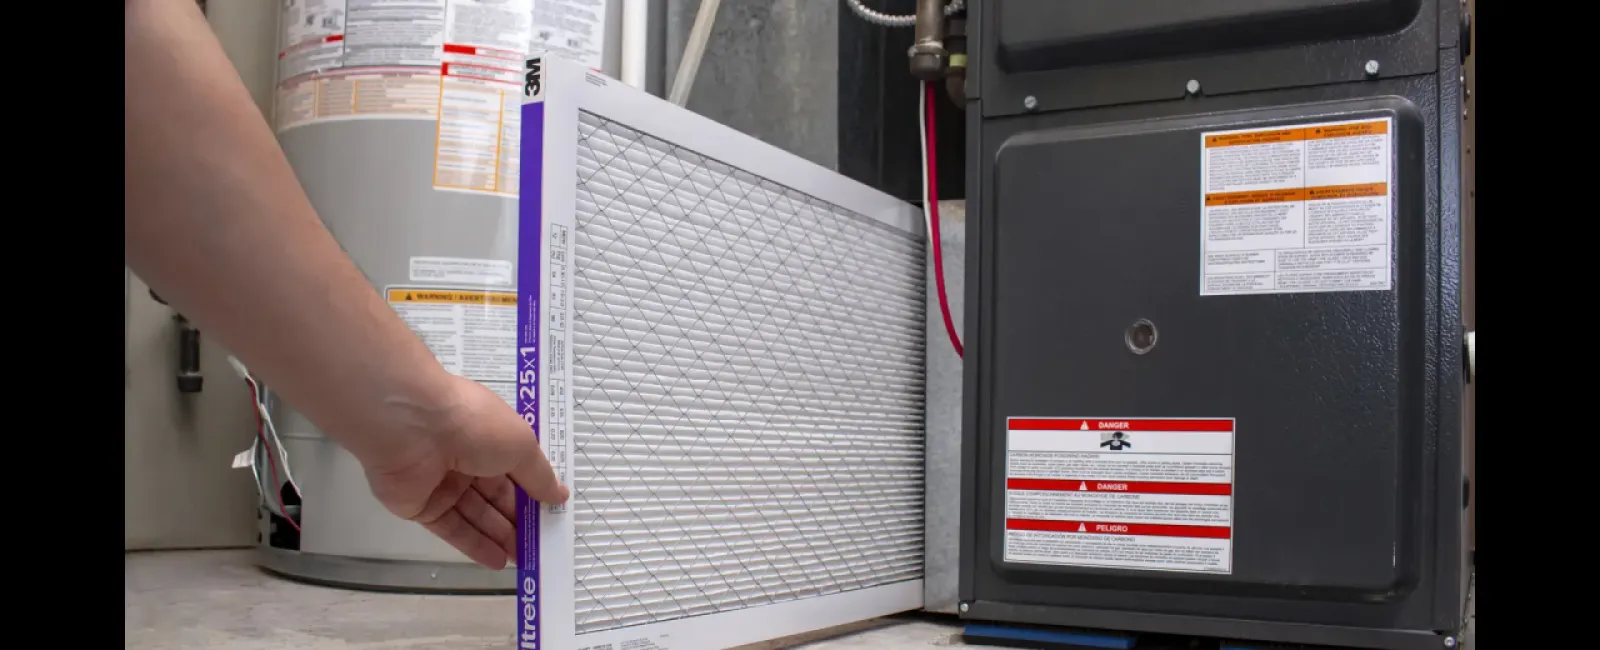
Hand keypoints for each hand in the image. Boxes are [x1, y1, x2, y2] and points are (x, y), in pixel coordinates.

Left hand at [359, 374, 568, 568]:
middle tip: (541, 546)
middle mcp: (466, 459)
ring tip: (525, 560)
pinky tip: (498, 562)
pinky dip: (475, 545)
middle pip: (497, 496)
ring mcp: (442, 484)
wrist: (411, 426)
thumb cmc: (475, 426)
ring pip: (476, 515)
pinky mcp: (421, 506)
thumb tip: (559, 496)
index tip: (552, 515)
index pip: (516, 471)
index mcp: (490, 437)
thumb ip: (539, 476)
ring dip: (501, 537)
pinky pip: (452, 528)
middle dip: (519, 520)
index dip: (534, 493)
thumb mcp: (521, 446)